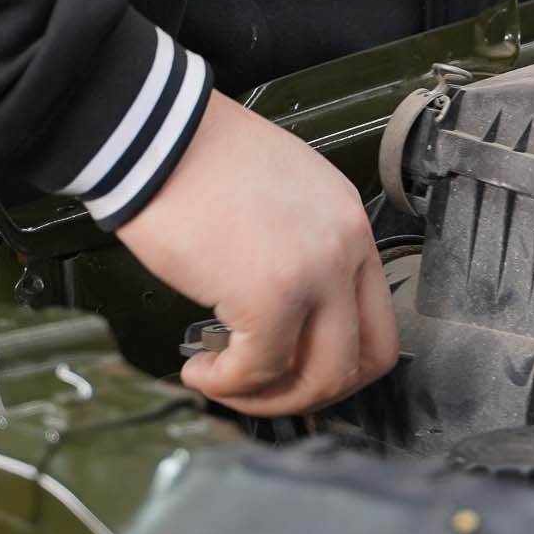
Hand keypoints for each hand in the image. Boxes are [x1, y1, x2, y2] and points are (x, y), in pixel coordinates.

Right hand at [113, 94, 397, 416]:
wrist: (157, 136)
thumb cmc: (197, 159)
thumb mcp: (277, 196)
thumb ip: (297, 251)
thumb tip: (284, 316)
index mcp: (348, 222)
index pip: (377, 319)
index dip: (337, 361)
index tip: (294, 369)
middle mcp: (345, 246)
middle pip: (366, 359)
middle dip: (313, 392)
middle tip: (264, 390)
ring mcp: (315, 271)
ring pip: (323, 377)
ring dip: (270, 397)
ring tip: (223, 380)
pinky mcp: (269, 293)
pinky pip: (261, 369)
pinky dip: (227, 384)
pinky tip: (199, 368)